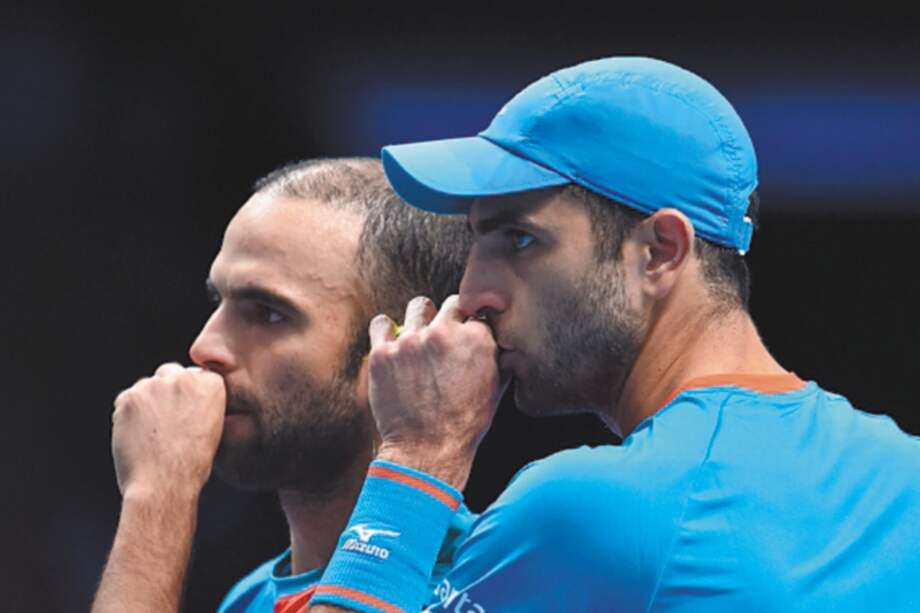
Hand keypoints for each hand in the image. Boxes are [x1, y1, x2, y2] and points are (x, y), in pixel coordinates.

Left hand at [111, 363, 225, 500]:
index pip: (196, 375)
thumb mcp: (213, 427)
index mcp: (211, 385)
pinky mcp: (129, 398)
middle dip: (167, 391)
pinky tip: (137, 435)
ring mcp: (154, 386)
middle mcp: (184, 379)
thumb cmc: (192, 464)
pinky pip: (125, 399)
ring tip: (151, 433)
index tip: (186, 411)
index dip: (188, 393)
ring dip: (146, 402)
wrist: (165, 483)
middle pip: (170, 373)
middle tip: (165, 420)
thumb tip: (184, 397)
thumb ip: (201, 402)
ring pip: (146, 385)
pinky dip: (128, 414)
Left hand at [367, 295, 506, 488]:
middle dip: (450, 318)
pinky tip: (391, 343)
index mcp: (477, 339)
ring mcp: (410, 341)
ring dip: (420, 319)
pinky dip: (385, 331)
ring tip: (418, 339)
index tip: (465, 336)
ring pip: (417, 307)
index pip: (476, 314)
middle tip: (445, 337)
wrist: (427, 451)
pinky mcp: (382, 352)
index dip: (472, 326)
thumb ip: (498, 358)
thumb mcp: (495, 389)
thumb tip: (501, 343)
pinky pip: (380, 324)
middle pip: (451, 304)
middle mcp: (443, 333)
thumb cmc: (464, 424)